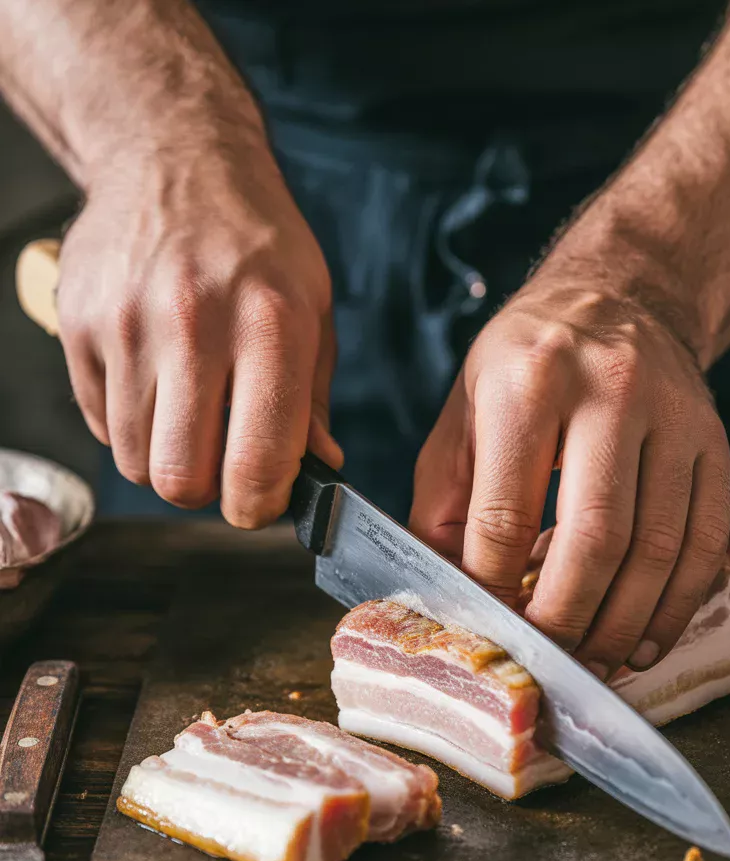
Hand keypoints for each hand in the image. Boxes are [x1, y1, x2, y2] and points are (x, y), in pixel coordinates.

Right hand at [56, 134, 339, 527]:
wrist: (174, 157)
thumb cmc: (256, 241)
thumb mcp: (312, 307)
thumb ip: (312, 399)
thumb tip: (320, 470)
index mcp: (270, 324)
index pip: (257, 460)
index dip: (259, 505)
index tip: (261, 502)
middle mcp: (194, 324)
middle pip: (180, 478)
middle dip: (206, 491)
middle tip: (222, 466)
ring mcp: (127, 323)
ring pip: (133, 460)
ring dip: (165, 458)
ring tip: (189, 414)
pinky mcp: (79, 323)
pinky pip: (99, 423)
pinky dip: (130, 423)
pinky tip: (155, 382)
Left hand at [410, 276, 729, 677]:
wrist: (620, 297)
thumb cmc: (527, 363)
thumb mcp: (465, 410)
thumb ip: (446, 502)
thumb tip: (445, 592)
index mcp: (530, 380)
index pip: (506, 510)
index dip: (491, 583)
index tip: (486, 626)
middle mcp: (610, 391)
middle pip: (594, 537)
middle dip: (566, 617)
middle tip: (545, 658)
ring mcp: (673, 418)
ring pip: (657, 548)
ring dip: (623, 624)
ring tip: (594, 663)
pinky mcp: (715, 443)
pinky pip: (706, 541)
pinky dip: (677, 604)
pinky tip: (646, 638)